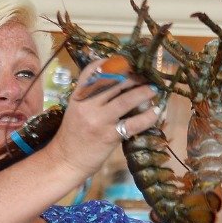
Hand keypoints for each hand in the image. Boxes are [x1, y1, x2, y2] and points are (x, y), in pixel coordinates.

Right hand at [46, 59, 160, 180]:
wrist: (65, 160)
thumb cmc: (74, 135)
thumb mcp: (77, 110)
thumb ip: (93, 97)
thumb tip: (121, 83)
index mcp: (78, 96)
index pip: (93, 70)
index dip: (111, 63)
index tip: (126, 62)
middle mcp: (87, 105)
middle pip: (114, 82)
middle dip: (133, 76)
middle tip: (146, 76)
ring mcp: (98, 120)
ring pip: (126, 99)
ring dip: (144, 92)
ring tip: (154, 90)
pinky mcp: (109, 136)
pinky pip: (133, 123)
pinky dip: (148, 116)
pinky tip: (156, 112)